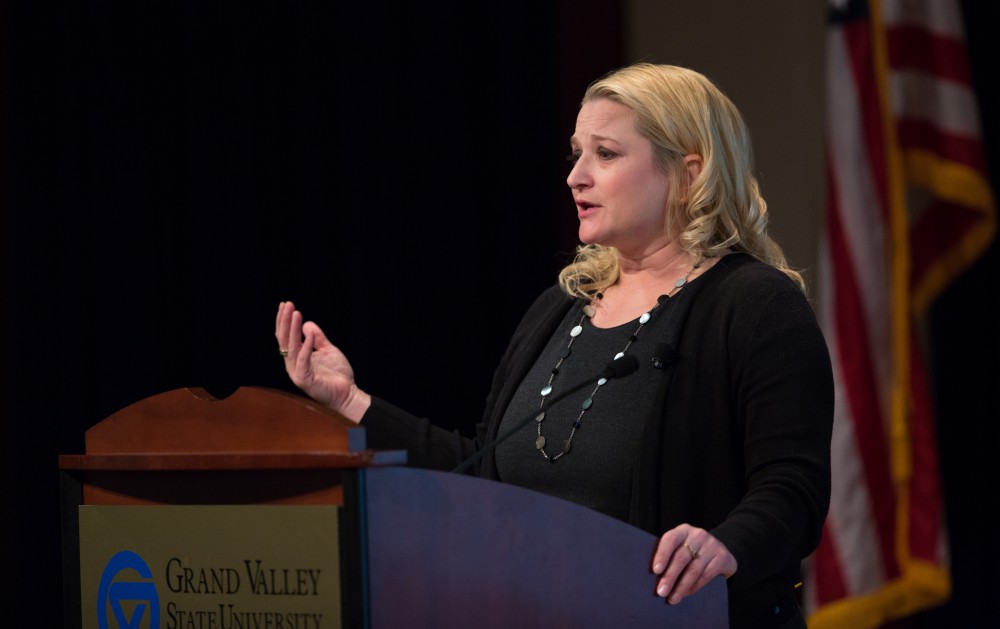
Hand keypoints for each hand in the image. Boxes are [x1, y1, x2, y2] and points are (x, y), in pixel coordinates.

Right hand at [275, 301, 370, 421]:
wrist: (348, 394)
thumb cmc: (337, 375)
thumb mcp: (328, 350)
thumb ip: (318, 338)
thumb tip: (307, 324)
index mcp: (296, 358)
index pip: (286, 337)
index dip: (284, 321)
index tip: (286, 304)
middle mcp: (293, 364)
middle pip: (284, 340)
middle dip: (285, 321)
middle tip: (287, 304)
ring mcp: (297, 372)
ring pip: (290, 347)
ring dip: (292, 329)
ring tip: (295, 313)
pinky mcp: (304, 380)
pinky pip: (303, 360)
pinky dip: (305, 346)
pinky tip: (307, 333)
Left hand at [650, 524, 736, 604]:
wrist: (719, 551)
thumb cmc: (692, 551)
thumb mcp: (681, 546)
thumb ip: (670, 555)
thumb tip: (655, 577)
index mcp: (683, 530)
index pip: (670, 539)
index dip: (662, 555)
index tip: (656, 571)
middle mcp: (698, 535)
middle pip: (681, 557)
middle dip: (670, 576)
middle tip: (661, 591)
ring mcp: (712, 545)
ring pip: (694, 569)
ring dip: (681, 586)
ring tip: (672, 598)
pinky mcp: (722, 557)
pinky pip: (706, 575)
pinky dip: (694, 587)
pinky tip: (686, 594)